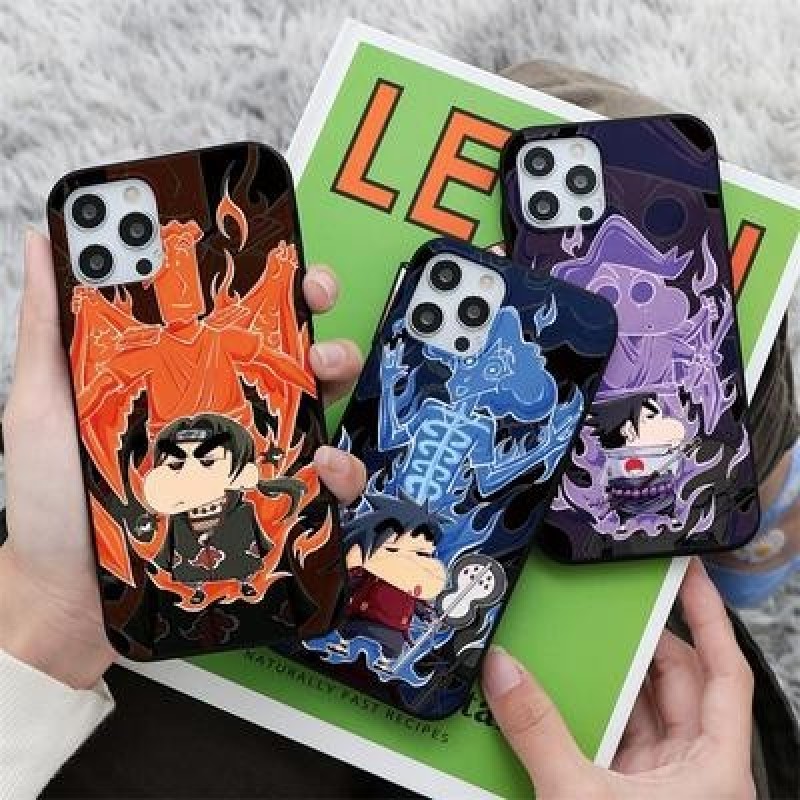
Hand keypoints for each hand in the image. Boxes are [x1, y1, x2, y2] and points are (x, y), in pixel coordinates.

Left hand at [0, 229, 365, 688]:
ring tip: (324, 367)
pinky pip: (323, 481)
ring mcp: (250, 457)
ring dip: (337, 371)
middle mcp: (222, 409)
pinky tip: (323, 460)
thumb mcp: (41, 405)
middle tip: (314, 296)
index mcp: (176, 376)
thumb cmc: (49, 503)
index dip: (259, 275)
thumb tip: (43, 241)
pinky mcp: (269, 507)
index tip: (276, 249)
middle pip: (286, 345)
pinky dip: (341, 466)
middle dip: (315, 308)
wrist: (68, 599)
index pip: (228, 312)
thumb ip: (49, 328)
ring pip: (319, 400)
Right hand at [483, 559, 754, 799]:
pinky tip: (555, 699)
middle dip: (639, 644)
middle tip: (608, 608)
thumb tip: (505, 673)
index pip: (723, 671)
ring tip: (574, 647)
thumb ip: (538, 731)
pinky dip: (585, 717)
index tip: (689, 576)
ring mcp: (659, 786)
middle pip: (675, 684)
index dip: (709, 618)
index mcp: (713, 767)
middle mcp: (694, 771)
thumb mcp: (581, 798)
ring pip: (640, 713)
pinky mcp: (625, 797)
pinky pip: (610, 740)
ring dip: (607, 682)